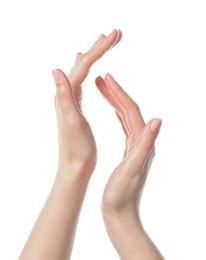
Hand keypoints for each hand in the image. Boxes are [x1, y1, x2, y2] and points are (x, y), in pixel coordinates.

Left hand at [53, 30, 121, 176]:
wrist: (74, 165)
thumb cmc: (76, 148)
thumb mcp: (70, 121)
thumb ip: (63, 95)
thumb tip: (55, 69)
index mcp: (68, 95)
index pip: (84, 65)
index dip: (100, 49)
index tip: (116, 35)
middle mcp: (66, 94)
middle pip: (82, 64)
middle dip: (98, 47)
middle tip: (114, 33)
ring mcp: (70, 100)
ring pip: (82, 72)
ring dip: (93, 57)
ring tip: (102, 44)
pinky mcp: (76, 107)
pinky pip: (81, 84)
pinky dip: (87, 72)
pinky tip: (89, 73)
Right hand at [95, 73, 161, 216]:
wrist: (120, 213)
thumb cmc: (122, 195)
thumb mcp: (133, 169)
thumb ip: (145, 144)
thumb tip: (157, 120)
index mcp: (142, 143)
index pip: (131, 111)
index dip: (119, 93)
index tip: (107, 77)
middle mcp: (142, 141)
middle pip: (128, 110)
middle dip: (116, 92)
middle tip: (103, 78)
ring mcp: (136, 146)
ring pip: (125, 116)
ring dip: (115, 101)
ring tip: (103, 88)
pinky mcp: (129, 151)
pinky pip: (123, 126)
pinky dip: (116, 114)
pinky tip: (111, 110)